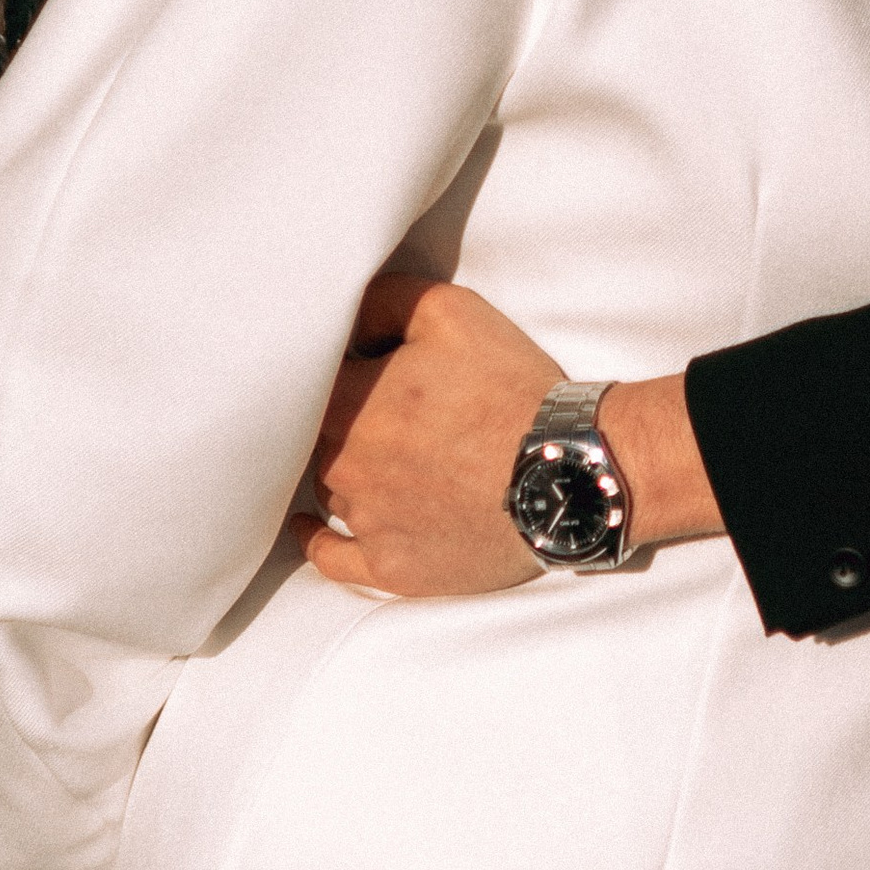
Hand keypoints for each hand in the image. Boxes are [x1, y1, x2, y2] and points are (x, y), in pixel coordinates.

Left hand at [294, 273, 562, 593]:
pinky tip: (306, 529)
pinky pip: (333, 559)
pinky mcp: (392, 568)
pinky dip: (316, 542)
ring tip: (387, 456)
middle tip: (388, 406)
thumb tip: (347, 314)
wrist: (563, 471)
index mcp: (351, 404)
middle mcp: (345, 468)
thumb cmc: (509, 389)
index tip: (369, 363)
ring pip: (332, 489)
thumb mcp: (452, 311)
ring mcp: (367, 523)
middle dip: (344, 417)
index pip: (313, 379)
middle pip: (319, 436)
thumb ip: (385, 300)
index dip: (342, 366)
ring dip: (348, 469)